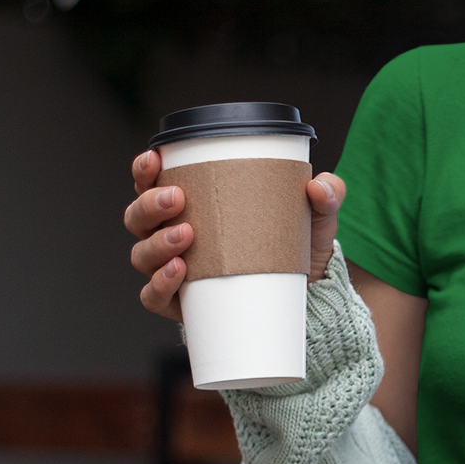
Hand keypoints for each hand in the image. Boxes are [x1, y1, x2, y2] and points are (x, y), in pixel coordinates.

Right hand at [124, 150, 345, 322]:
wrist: (305, 300)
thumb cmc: (295, 248)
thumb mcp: (315, 219)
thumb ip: (326, 195)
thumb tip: (320, 186)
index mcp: (191, 206)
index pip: (152, 183)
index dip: (144, 170)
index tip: (153, 158)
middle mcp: (171, 236)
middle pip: (137, 217)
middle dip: (149, 204)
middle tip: (177, 198)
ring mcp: (172, 271)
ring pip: (140, 255)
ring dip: (155, 243)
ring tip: (185, 236)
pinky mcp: (181, 305)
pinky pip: (153, 297)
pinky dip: (159, 285)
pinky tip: (178, 272)